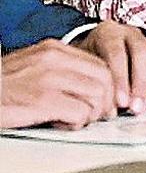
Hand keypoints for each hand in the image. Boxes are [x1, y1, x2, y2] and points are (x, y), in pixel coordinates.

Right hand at [1, 39, 115, 128]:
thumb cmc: (2, 86)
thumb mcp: (33, 66)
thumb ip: (62, 69)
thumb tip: (92, 85)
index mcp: (54, 49)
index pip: (101, 64)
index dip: (108, 87)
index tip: (103, 100)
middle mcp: (54, 60)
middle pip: (105, 79)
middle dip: (104, 101)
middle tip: (94, 114)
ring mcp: (49, 79)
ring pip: (97, 96)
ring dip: (91, 114)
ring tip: (74, 119)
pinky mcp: (42, 101)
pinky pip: (80, 113)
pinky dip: (77, 123)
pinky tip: (61, 123)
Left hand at [74, 22, 145, 113]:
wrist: (96, 51)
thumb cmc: (86, 61)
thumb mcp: (80, 66)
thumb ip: (88, 79)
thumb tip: (96, 104)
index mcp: (109, 33)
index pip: (117, 52)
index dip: (120, 78)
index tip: (120, 101)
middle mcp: (132, 36)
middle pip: (144, 55)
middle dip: (141, 84)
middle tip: (135, 107)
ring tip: (137, 108)